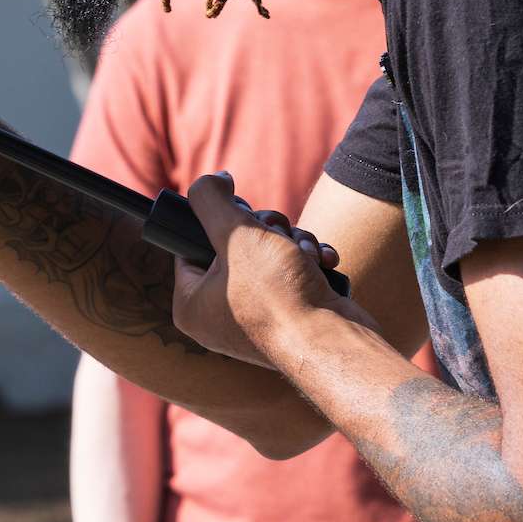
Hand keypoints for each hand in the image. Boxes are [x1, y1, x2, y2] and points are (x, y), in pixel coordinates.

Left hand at [170, 172, 356, 366]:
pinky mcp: (289, 315)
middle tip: (274, 235)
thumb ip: (210, 200)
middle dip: (263, 230)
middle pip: (233, 245)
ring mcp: (255, 317)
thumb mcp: (234, 233)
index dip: (216, 222)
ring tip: (304, 252)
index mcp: (190, 304)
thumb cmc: (277, 294)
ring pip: (267, 254)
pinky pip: (291, 274)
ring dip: (291, 242)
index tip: (239, 219)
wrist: (332, 341)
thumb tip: (213, 180)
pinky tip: (322, 263)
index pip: (190, 244)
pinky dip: (308, 262)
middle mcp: (218, 315)